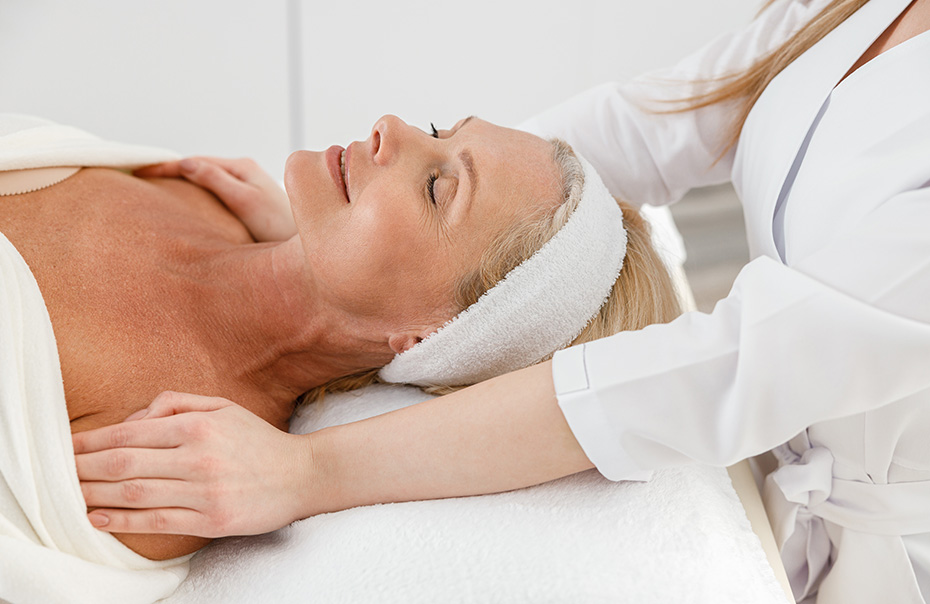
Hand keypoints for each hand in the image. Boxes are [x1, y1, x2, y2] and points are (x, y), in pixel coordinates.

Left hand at [72, 392, 314, 537]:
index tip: (67, 448)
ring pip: (135, 494)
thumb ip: (177, 402)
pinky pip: (158, 521)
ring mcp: (205, 493)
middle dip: (85, 468)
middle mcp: (199, 458)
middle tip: (59, 472)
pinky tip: (99, 519)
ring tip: (70, 495)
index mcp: (199, 426)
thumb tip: (136, 417)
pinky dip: (123, 522)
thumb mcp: (223, 406)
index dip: (93, 441)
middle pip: (125, 464)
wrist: (302, 475)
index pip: (131, 433)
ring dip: (96, 495)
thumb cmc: (258, 440)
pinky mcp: (212, 521)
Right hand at [134, 157, 296, 241]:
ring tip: (147, 192)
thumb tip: (185, 163)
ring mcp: (244, 187)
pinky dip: (191, 197)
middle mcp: (243, 172)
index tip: (135, 174)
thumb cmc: (280, 227)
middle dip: (165, 173)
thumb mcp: (245, 202)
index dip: (162, 167)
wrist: (310, 248)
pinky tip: (178, 209)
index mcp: (241, 167)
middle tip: (131, 181)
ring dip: (178, 184)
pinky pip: (211, 195)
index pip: (192, 162)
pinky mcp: (246, 204)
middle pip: (195, 169)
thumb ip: (217, 181)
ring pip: (203, 182)